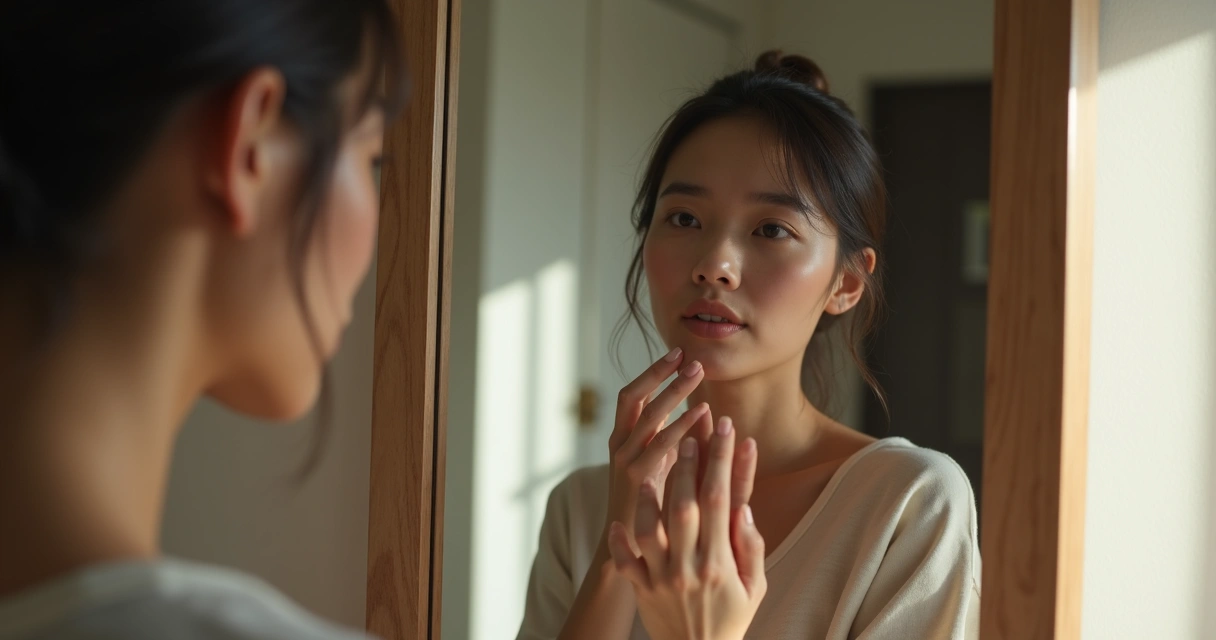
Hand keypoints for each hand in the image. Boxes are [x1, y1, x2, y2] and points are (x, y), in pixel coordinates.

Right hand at [602, 348, 710, 556]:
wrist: (631, 550)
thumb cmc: (649, 509)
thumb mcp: (656, 467)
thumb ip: (666, 441)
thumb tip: (689, 411)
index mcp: (620, 440)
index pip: (631, 395)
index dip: (651, 372)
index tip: (676, 353)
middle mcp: (618, 445)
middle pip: (633, 396)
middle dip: (659, 373)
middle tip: (687, 355)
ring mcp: (624, 461)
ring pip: (647, 414)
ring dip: (672, 390)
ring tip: (696, 373)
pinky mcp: (636, 479)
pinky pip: (660, 443)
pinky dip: (681, 423)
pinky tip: (702, 412)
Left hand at [608, 417, 766, 639]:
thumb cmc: (732, 619)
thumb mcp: (756, 587)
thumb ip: (751, 547)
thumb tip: (742, 506)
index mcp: (720, 563)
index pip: (721, 500)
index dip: (722, 461)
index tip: (726, 430)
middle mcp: (689, 567)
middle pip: (684, 505)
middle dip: (686, 465)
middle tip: (687, 431)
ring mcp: (662, 579)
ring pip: (649, 529)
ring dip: (648, 497)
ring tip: (650, 468)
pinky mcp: (642, 590)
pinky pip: (624, 563)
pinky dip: (618, 542)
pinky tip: (616, 522)